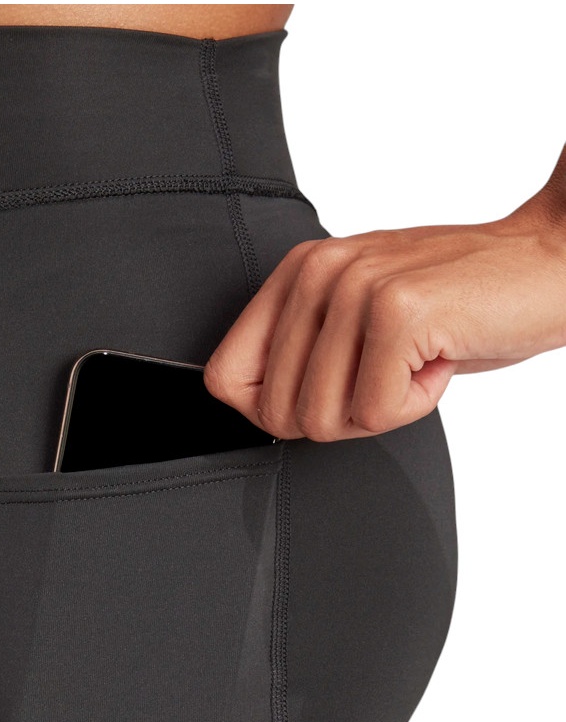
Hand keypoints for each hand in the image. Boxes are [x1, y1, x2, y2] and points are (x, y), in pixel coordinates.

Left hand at [203, 197, 565, 441]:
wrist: (551, 267)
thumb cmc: (456, 306)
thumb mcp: (358, 322)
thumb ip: (301, 353)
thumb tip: (254, 410)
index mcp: (296, 272)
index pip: (223, 379)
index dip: (269, 412)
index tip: (325, 394)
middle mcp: (316, 272)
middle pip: (275, 413)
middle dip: (338, 416)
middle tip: (386, 375)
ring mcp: (354, 288)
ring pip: (322, 419)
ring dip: (381, 409)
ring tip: (413, 360)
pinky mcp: (397, 312)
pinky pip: (374, 414)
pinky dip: (415, 406)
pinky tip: (439, 359)